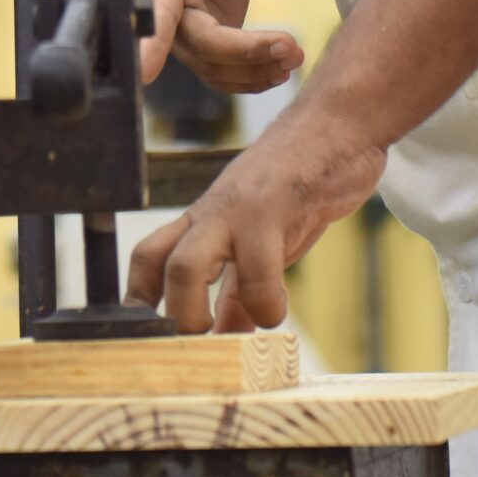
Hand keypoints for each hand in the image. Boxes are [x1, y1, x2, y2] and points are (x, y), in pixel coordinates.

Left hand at [127, 103, 386, 331]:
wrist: (338, 125)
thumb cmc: (300, 185)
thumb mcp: (266, 239)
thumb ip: (241, 285)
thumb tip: (228, 334)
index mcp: (203, 219)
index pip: (148, 257)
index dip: (139, 302)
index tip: (151, 344)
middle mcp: (210, 213)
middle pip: (154, 261)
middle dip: (166, 318)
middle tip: (196, 350)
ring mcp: (237, 208)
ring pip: (186, 265)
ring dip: (197, 316)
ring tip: (228, 341)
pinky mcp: (274, 206)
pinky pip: (256, 270)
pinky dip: (264, 306)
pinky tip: (277, 313)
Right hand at [139, 0, 303, 89]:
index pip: (159, 10)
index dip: (152, 41)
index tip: (146, 72)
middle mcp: (171, 10)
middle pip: (199, 46)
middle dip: (244, 53)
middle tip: (291, 47)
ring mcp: (187, 32)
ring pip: (212, 68)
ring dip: (254, 72)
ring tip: (296, 57)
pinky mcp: (208, 46)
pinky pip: (224, 73)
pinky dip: (253, 79)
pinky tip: (282, 70)